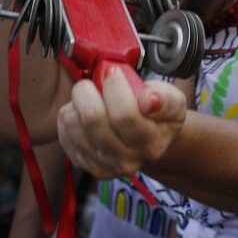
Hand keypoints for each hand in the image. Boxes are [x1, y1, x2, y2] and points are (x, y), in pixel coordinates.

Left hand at [57, 68, 185, 179]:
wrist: (147, 141)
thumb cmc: (157, 115)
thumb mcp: (173, 101)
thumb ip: (166, 99)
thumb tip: (148, 100)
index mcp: (151, 144)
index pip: (125, 115)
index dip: (115, 87)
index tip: (114, 73)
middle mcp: (127, 160)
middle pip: (93, 119)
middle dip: (88, 90)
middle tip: (95, 81)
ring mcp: (102, 165)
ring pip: (73, 124)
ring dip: (77, 103)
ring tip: (91, 98)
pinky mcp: (82, 163)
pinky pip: (63, 132)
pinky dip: (70, 116)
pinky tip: (83, 113)